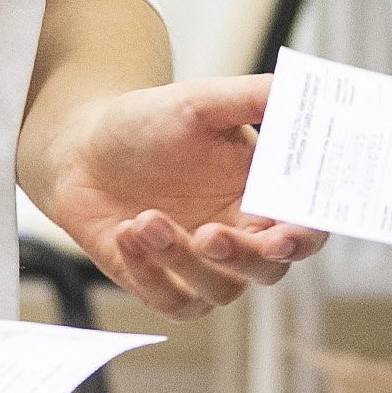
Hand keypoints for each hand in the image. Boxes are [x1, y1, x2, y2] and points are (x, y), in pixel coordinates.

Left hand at [35, 76, 324, 316]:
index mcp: (263, 193)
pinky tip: (126, 232)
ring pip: (220, 289)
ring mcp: (204, 265)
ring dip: (183, 260)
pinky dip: (149, 272)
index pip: (306, 225)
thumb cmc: (149, 123)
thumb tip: (307, 91)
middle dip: (243, 257)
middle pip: (269, 269)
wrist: (84, 149)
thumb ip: (257, 97)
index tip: (283, 235)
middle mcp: (242, 234)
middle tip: (210, 234)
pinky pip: (172, 301)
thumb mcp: (202, 100)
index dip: (304, 236)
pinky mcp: (164, 284)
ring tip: (145, 219)